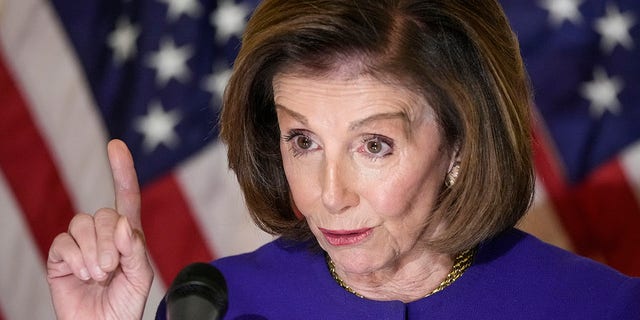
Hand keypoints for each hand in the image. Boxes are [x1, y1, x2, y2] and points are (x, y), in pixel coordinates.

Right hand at [47, 140, 153, 319]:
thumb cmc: (126, 304)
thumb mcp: (141, 278)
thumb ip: (136, 251)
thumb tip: (123, 225)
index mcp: (128, 235)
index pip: (126, 197)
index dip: (121, 171)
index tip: (115, 145)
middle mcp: (104, 235)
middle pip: (103, 214)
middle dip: (108, 241)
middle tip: (111, 268)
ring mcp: (80, 245)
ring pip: (81, 224)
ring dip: (92, 251)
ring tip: (98, 274)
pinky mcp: (60, 258)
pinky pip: (62, 243)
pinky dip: (73, 258)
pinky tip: (81, 274)